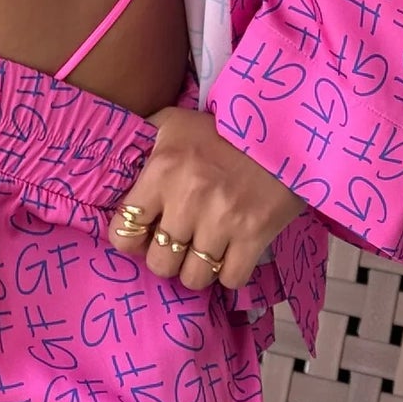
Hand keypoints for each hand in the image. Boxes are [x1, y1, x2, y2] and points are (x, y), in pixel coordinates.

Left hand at [109, 105, 306, 293]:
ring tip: (204, 250)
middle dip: (166, 257)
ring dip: (198, 268)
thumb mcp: (174, 122)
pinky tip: (231, 254)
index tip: (143, 234)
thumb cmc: (223, 128)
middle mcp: (187, 198)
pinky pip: (231, 279)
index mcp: (161, 170)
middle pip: (159, 263)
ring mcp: (222, 220)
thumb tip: (119, 162)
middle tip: (178, 244)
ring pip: (194, 277)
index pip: (123, 230)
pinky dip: (230, 272)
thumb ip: (144, 139)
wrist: (283, 127)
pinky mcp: (255, 234)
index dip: (130, 239)